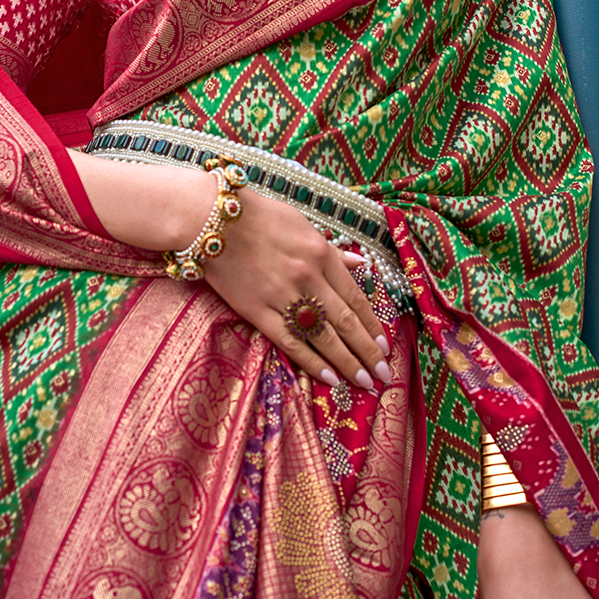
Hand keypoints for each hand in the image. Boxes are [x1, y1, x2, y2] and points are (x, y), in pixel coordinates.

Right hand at [204, 187, 389, 389]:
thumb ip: (331, 250)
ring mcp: (283, 297)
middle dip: (368, 352)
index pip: (356, 299)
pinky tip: (328, 377)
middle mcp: (309, 278)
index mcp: (322, 255)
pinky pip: (290, 342)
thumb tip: (359, 263)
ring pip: (323, 338)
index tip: (386, 346)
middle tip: (383, 374)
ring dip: (347, 362)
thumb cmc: (258, 216)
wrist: (212, 219)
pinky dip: (311, 361)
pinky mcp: (257, 311)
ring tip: (363, 381)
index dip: (374, 326)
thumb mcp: (302, 224)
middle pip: (346, 323)